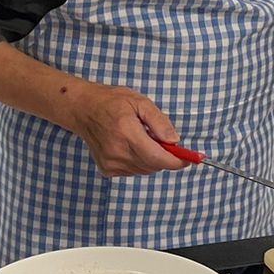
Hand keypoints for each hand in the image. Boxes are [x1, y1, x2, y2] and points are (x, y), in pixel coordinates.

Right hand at [64, 83, 186, 177]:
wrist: (83, 110)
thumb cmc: (113, 102)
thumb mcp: (140, 102)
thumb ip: (159, 122)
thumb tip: (175, 141)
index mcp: (128, 134)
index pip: (158, 158)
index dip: (176, 162)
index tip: (189, 159)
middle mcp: (118, 152)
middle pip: (153, 166)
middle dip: (165, 157)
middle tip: (164, 141)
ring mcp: (111, 163)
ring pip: (144, 170)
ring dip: (151, 159)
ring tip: (143, 139)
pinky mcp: (107, 169)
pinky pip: (133, 171)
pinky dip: (139, 162)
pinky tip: (131, 146)